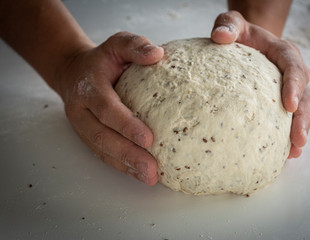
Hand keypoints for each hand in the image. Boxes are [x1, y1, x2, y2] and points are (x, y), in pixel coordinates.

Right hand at [55, 32, 163, 184]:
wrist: (74, 72)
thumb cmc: (102, 60)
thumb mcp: (117, 44)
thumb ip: (134, 45)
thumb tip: (157, 54)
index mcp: (89, 87)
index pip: (106, 108)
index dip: (125, 124)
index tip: (148, 139)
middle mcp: (82, 110)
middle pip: (102, 136)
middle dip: (127, 154)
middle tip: (151, 168)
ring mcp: (83, 126)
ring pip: (102, 150)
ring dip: (126, 166)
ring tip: (149, 177)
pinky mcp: (88, 137)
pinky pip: (103, 154)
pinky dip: (122, 166)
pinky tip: (140, 175)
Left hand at [211, 11, 309, 157]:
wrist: (246, 43)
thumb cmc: (239, 34)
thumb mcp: (233, 24)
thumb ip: (228, 25)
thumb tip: (219, 36)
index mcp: (283, 53)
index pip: (294, 67)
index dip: (295, 86)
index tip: (289, 106)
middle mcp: (292, 71)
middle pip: (306, 94)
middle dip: (304, 118)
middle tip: (298, 139)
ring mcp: (290, 88)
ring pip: (303, 109)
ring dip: (300, 130)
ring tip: (294, 152)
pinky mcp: (282, 101)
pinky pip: (291, 118)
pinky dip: (289, 134)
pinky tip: (284, 153)